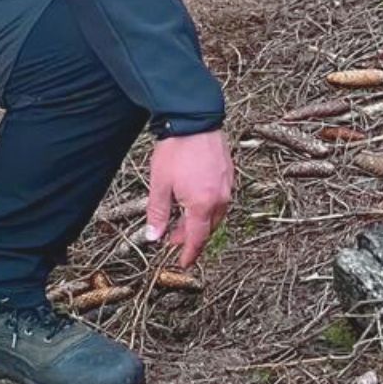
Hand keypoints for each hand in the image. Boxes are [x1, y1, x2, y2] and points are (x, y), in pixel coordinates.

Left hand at [144, 131, 233, 266]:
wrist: (194, 120)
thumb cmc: (176, 150)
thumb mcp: (160, 184)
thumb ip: (157, 213)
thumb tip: (153, 237)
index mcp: (202, 205)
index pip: (197, 239)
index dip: (189, 253)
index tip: (183, 263)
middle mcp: (220, 199)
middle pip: (207, 229)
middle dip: (190, 237)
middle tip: (173, 239)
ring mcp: (227, 187)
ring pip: (215, 215)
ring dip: (199, 222)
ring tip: (181, 220)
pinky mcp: (229, 175)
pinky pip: (220, 200)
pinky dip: (207, 207)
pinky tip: (194, 201)